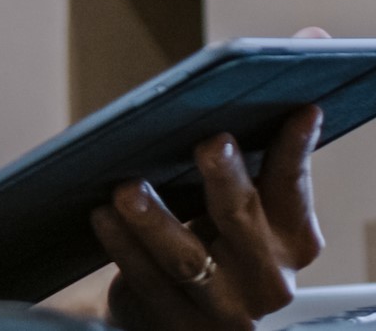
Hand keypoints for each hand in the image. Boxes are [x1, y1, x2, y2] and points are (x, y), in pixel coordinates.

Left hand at [91, 89, 325, 328]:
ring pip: (189, 260)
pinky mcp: (178, 324)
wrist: (169, 309)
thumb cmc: (206, 239)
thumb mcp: (233, 209)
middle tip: (209, 144)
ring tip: (127, 189)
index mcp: (292, 240)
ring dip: (157, 222)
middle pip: (243, 220)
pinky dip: (123, 246)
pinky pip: (147, 281)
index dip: (295, 151)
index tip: (295, 113)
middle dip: (227, 180)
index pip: (292, 188)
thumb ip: (240, 167)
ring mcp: (224, 309)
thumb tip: (230, 91)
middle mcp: (268, 279)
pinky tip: (101, 215)